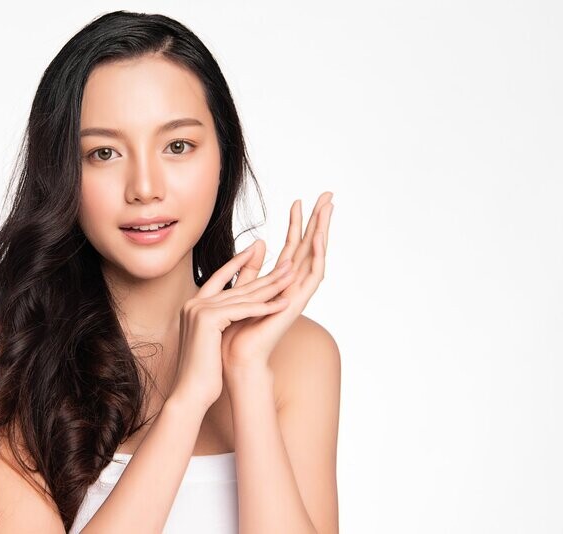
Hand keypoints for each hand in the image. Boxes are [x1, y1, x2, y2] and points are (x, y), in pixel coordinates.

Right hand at [168, 243, 299, 411]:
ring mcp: (198, 309)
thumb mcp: (211, 339)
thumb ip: (218, 321)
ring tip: (291, 277)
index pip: (219, 277)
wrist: (190, 392)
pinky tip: (284, 302)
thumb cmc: (203, 371)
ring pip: (243, 296)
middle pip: (236, 285)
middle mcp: (193, 303)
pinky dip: (265, 307)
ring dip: (271, 286)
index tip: (256, 251)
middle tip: (286, 263)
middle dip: (264, 274)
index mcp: (192, 305)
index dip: (239, 263)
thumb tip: (229, 313)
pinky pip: (243, 310)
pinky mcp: (208, 319)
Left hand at [220, 191, 333, 371]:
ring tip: (328, 206)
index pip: (292, 247)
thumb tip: (257, 243)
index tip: (299, 200)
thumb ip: (249, 269)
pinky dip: (317, 255)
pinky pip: (313, 276)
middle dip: (318, 220)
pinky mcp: (298, 303)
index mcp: (279, 282)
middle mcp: (291, 286)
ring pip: (315, 255)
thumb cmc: (234, 330)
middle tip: (327, 194)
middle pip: (309, 246)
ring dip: (323, 230)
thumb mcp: (240, 290)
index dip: (297, 224)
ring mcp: (297, 293)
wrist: (235, 356)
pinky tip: (318, 237)